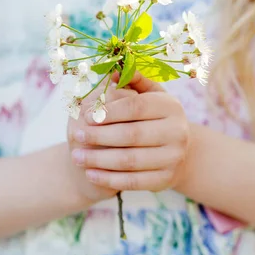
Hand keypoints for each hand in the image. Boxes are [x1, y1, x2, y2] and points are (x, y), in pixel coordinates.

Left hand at [70, 73, 190, 191]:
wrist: (175, 150)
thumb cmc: (151, 117)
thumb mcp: (146, 95)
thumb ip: (130, 81)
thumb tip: (112, 72)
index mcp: (171, 106)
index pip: (136, 106)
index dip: (109, 111)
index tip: (86, 116)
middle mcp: (178, 131)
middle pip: (132, 134)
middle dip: (99, 136)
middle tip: (76, 135)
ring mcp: (174, 157)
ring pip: (130, 161)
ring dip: (99, 160)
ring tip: (76, 157)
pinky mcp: (166, 179)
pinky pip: (133, 182)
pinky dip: (109, 179)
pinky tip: (90, 174)